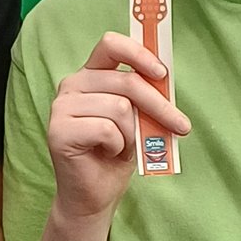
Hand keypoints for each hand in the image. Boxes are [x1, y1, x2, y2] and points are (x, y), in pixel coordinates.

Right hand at [48, 31, 190, 220]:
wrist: (93, 195)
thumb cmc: (114, 155)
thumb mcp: (137, 120)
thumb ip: (143, 98)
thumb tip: (165, 79)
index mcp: (90, 76)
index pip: (111, 45)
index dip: (138, 53)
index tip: (161, 72)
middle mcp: (72, 85)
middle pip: (126, 82)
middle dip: (160, 106)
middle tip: (181, 126)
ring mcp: (61, 107)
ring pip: (120, 108)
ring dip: (132, 133)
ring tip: (123, 146)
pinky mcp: (59, 130)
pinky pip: (107, 129)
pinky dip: (117, 146)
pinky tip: (107, 153)